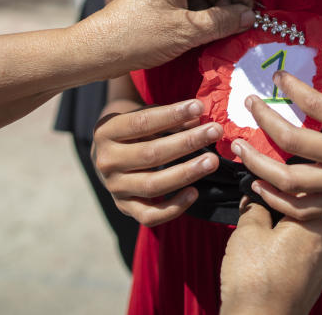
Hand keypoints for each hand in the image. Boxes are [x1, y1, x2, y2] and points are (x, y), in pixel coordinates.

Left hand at [92, 0, 254, 71]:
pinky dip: (198, 17)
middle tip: (236, 25)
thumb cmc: (137, 38)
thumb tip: (249, 16)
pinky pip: (184, 5)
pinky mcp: (153, 5)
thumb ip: (221, 21)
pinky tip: (203, 36)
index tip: (248, 10)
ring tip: (221, 34)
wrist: (96, 52)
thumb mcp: (186, 31)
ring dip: (214, 11)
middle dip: (228, 0)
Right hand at [92, 99, 222, 225]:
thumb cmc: (134, 130)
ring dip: (186, 172)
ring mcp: (114, 188)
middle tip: (215, 132)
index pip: (142, 123)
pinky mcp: (124, 208)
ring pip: (152, 185)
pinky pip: (150, 216)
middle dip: (187, 142)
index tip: (199, 107)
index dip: (172, 115)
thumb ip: (169, 118)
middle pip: (150, 154)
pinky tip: (194, 192)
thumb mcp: (144, 115)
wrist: (109, 154)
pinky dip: (174, 208)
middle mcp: (106, 161)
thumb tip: (198, 120)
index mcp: (106, 132)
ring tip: (212, 161)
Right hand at [220, 200, 321, 314]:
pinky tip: (264, 262)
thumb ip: (255, 207)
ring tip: (256, 243)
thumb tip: (256, 200)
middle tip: (253, 216)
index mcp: (314, 227)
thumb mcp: (247, 231)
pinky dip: (284, 255)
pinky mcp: (313, 285)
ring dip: (281, 235)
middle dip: (277, 214)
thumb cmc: (254, 280)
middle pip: (302, 216)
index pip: (300, 194)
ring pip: (301, 238)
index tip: (257, 189)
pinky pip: (300, 259)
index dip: (275, 189)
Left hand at [231, 44, 321, 217]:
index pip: (315, 104)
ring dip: (258, 164)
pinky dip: (276, 201)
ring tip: (238, 149)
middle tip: (249, 104)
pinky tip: (257, 186)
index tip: (277, 77)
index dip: (290, 87)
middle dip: (264, 119)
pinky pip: (303, 209)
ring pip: (291, 181)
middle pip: (293, 141)